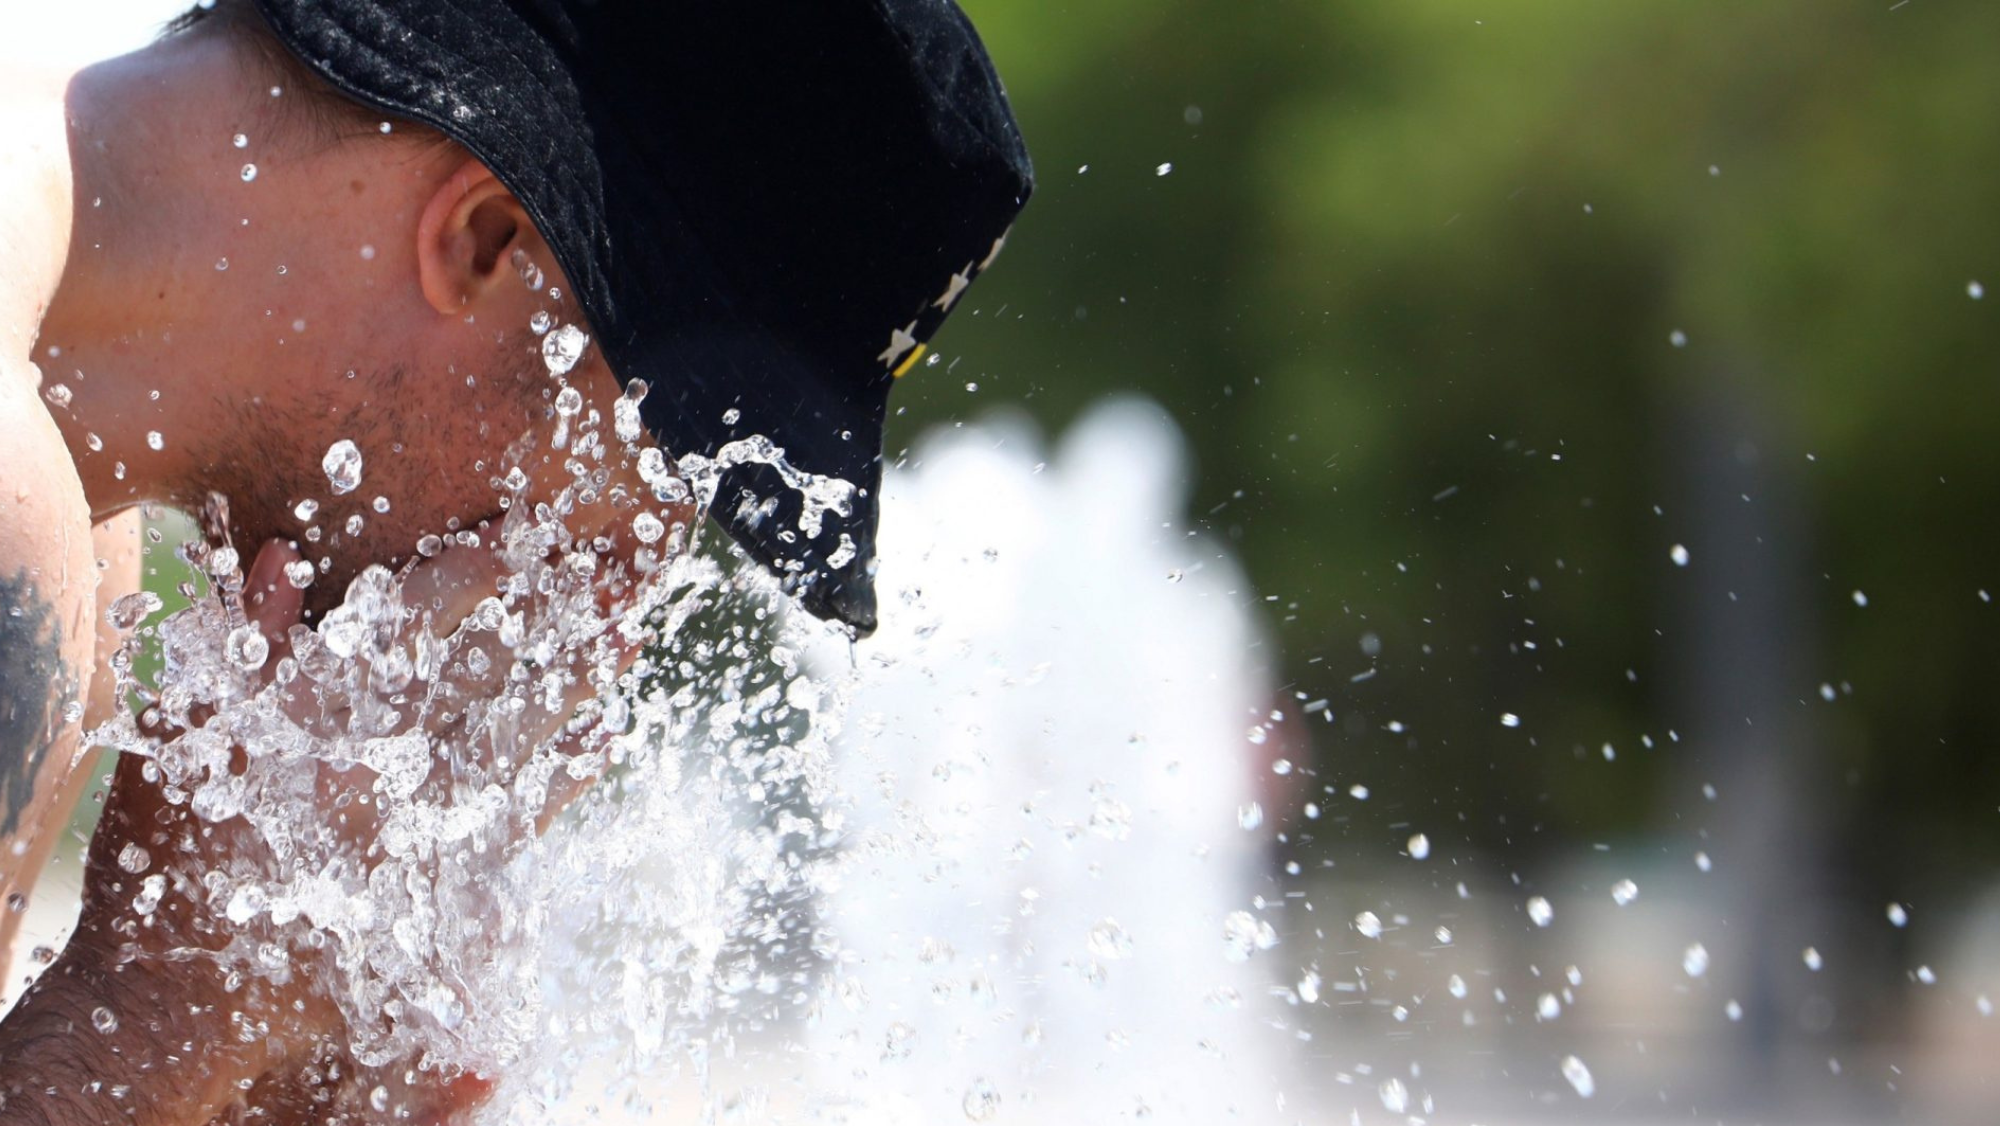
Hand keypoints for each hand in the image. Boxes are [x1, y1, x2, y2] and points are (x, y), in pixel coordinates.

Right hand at [0, 492, 673, 1122]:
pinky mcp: (445, 881)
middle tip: (613, 574)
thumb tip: (289, 554)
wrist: (193, 989)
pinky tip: (608, 732)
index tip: (527, 529)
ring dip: (578, 682)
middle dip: (554, 616)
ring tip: (629, 636)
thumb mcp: (195, 733)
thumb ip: (247, 641)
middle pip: (487, 668)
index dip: (477, 566)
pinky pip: (527, 811)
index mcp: (315, 712)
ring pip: (520, 731)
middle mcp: (378, 761)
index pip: (414, 616)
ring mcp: (419, 823)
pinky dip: (569, 768)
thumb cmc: (180, 851)